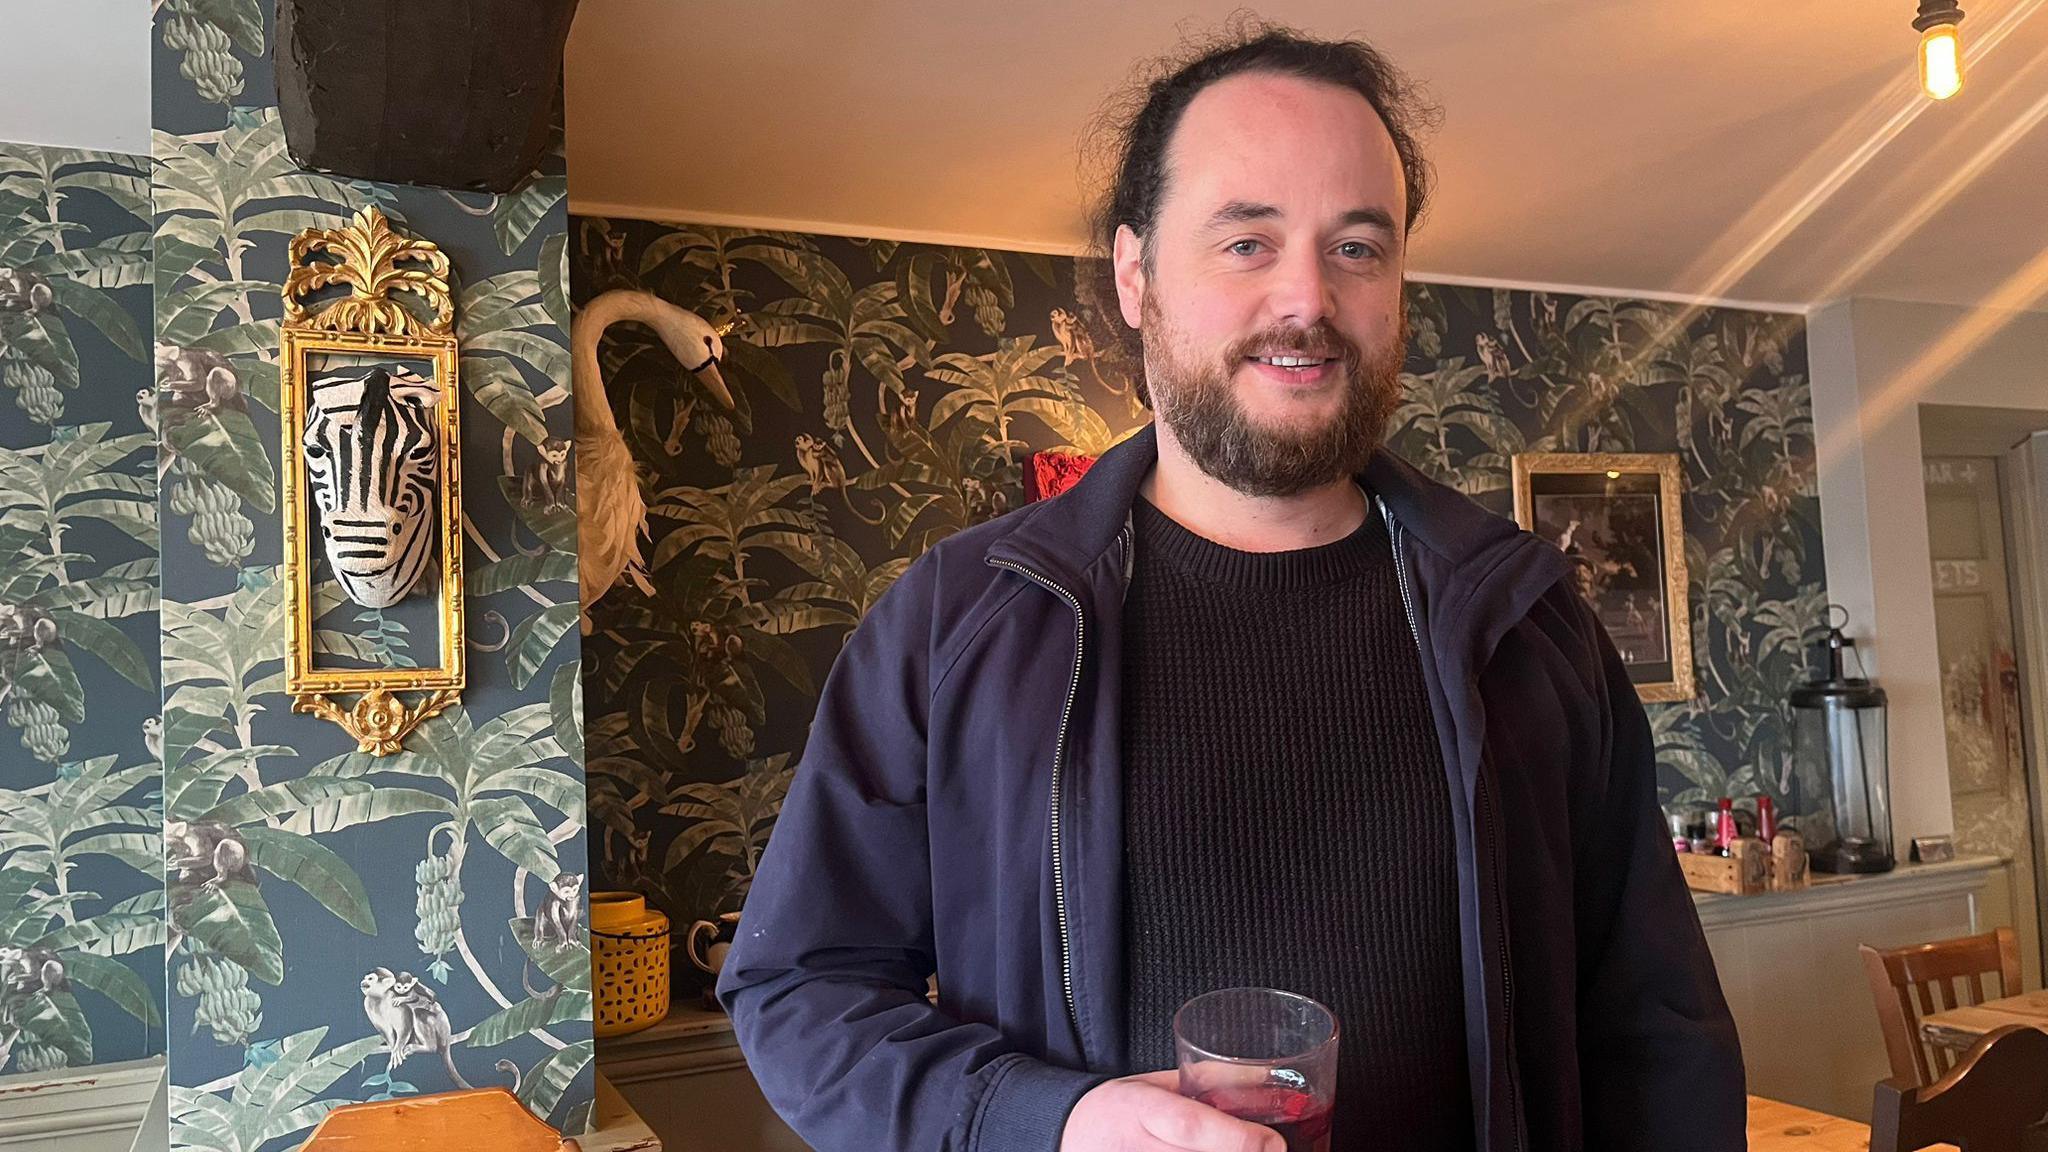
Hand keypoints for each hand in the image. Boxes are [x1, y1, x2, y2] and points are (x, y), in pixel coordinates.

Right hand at [1060, 1070, 1283, 1151]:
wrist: (1069, 1135)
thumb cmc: (1117, 1107)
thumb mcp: (1157, 1083)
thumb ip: (1208, 1083)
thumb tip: (1268, 1081)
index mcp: (1142, 1109)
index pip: (1191, 1128)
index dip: (1238, 1139)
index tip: (1273, 1143)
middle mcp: (1137, 1149)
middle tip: (1268, 1150)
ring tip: (1244, 1151)